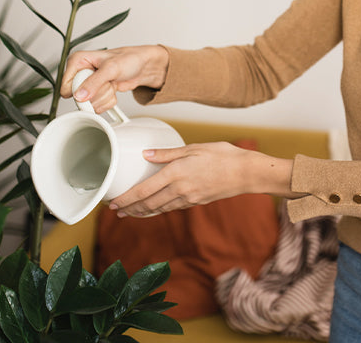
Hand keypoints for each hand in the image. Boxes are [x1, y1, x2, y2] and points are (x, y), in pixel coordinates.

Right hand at [61, 46, 168, 113]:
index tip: (96, 84)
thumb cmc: (129, 59)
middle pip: (78, 98)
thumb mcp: (111, 68)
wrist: (142, 66)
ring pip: (89, 104)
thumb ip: (94, 82)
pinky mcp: (96, 94)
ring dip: (105, 96)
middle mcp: (80, 73)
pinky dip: (109, 100)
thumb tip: (79, 96)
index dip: (81, 89)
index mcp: (78, 61)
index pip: (66, 86)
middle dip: (98, 93)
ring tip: (111, 82)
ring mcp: (88, 85)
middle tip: (108, 81)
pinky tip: (113, 88)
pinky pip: (98, 106)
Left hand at [109, 142, 295, 216]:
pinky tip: (155, 208)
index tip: (114, 204)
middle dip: (130, 209)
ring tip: (131, 212)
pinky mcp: (197, 202)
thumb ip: (167, 153)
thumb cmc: (223, 155)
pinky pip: (173, 207)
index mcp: (176, 173)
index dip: (126, 199)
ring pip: (160, 209)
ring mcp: (189, 198)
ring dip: (143, 212)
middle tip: (117, 211)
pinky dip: (159, 209)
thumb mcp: (193, 148)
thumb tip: (146, 154)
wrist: (246, 173)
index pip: (144, 191)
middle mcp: (180, 189)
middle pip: (148, 204)